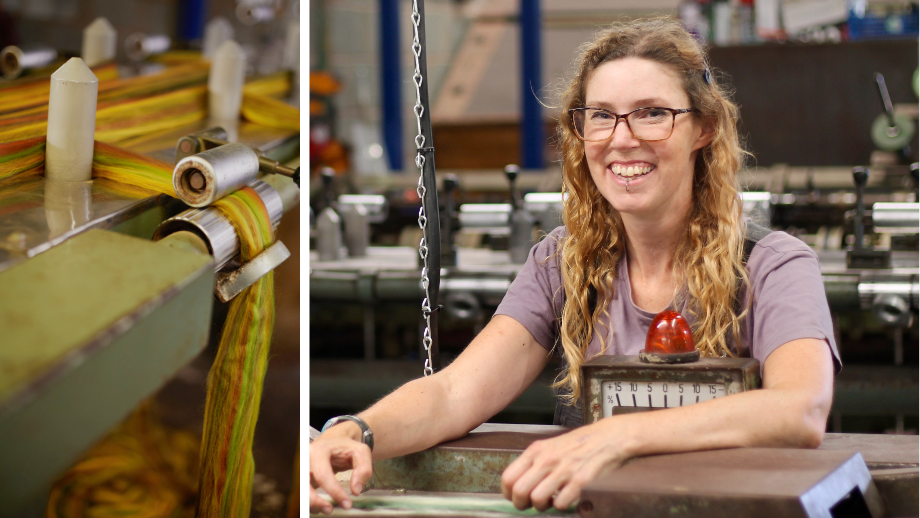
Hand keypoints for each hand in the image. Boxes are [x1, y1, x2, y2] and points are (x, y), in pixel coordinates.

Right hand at [308, 423, 373, 514]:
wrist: (334, 441)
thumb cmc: (346, 447)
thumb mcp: (361, 452)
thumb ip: (363, 469)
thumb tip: (355, 491)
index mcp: (318, 451)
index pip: (323, 474)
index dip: (334, 491)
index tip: (347, 504)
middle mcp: (305, 459)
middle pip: (304, 484)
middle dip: (315, 500)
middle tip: (330, 510)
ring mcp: (301, 468)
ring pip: (300, 490)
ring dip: (312, 503)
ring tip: (327, 509)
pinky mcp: (302, 477)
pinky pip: (302, 492)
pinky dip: (310, 502)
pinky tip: (321, 506)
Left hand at [500, 420, 631, 511]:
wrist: (609, 436)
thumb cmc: (580, 443)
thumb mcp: (551, 446)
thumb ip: (536, 462)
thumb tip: (521, 483)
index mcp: (536, 451)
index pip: (508, 477)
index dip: (509, 493)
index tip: (515, 498)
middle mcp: (546, 459)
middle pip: (519, 491)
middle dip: (522, 504)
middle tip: (531, 505)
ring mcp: (563, 470)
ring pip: (537, 499)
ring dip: (542, 506)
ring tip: (551, 501)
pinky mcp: (580, 480)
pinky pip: (561, 503)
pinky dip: (562, 506)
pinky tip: (567, 498)